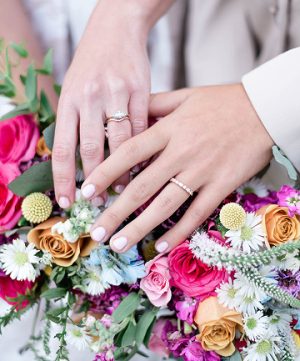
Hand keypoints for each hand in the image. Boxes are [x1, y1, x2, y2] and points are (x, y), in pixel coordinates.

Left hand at [52, 1, 151, 208]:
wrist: (115, 29)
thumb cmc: (92, 66)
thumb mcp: (74, 90)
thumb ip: (74, 123)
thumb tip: (75, 163)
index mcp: (69, 100)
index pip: (63, 148)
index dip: (63, 179)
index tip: (69, 201)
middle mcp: (90, 97)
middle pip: (92, 149)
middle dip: (97, 181)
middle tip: (100, 202)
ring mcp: (117, 93)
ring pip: (120, 142)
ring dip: (123, 170)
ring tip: (125, 189)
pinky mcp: (141, 90)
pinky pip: (142, 127)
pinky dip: (143, 149)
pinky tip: (144, 165)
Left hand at [80, 84, 273, 252]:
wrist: (264, 110)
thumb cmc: (222, 102)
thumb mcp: (185, 95)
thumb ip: (155, 103)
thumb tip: (127, 112)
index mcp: (169, 129)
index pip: (129, 153)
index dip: (105, 173)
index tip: (86, 192)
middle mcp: (182, 152)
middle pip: (142, 186)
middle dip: (116, 212)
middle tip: (96, 233)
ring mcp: (202, 172)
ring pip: (165, 205)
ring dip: (140, 227)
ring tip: (119, 245)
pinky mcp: (222, 186)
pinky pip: (197, 213)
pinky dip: (179, 231)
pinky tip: (160, 246)